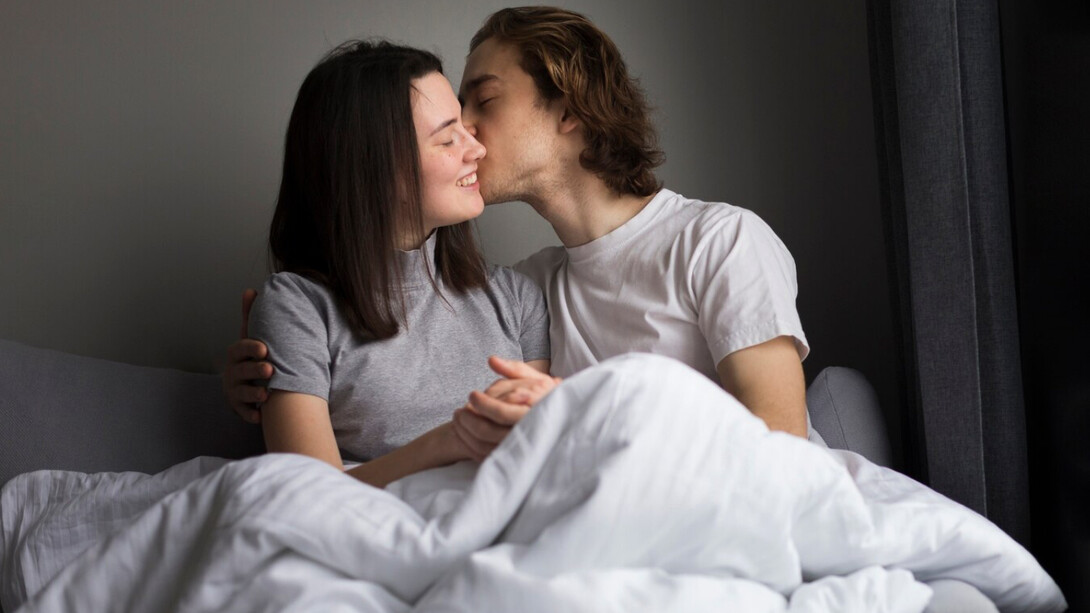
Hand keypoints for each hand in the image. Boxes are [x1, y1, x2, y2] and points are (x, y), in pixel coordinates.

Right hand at [222, 289, 272, 423]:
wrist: (245, 383)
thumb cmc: (251, 357)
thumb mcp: (251, 337)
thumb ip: (250, 316)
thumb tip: (251, 290)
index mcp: (237, 354)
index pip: (240, 348)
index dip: (250, 348)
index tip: (264, 349)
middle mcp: (233, 372)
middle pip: (241, 371)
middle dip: (254, 371)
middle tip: (270, 371)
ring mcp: (234, 391)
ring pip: (241, 393)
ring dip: (253, 395)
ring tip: (267, 396)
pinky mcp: (239, 408)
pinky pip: (243, 414)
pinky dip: (251, 416)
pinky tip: (261, 418)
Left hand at [450, 356, 561, 460]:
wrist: (568, 424)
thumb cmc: (549, 398)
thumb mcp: (538, 379)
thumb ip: (515, 369)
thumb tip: (491, 360)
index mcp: (535, 411)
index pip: (502, 412)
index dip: (484, 404)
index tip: (471, 395)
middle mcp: (528, 433)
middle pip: (489, 431)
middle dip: (469, 421)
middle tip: (458, 411)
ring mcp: (522, 450)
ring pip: (486, 446)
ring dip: (466, 433)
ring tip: (459, 419)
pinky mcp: (514, 460)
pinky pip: (488, 457)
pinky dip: (472, 446)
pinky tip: (466, 433)